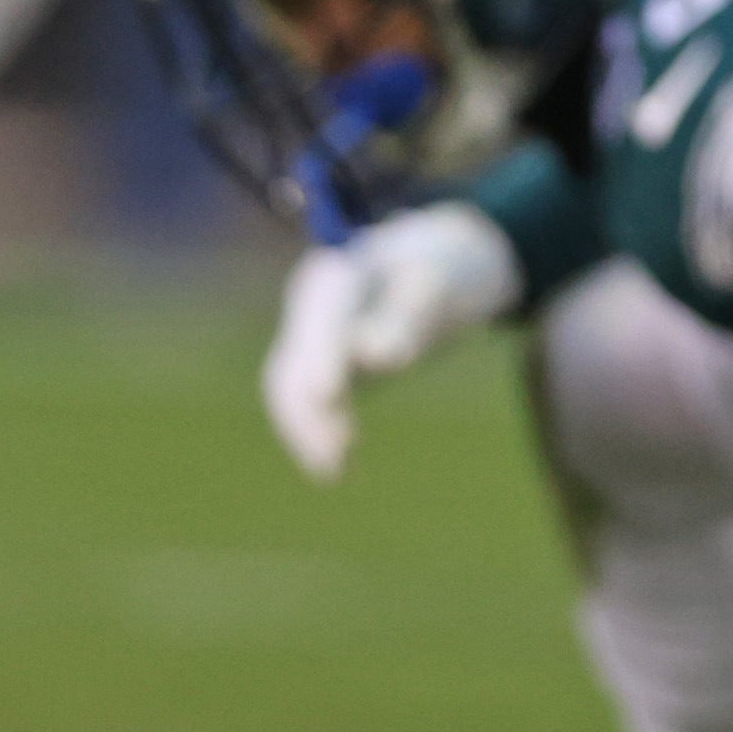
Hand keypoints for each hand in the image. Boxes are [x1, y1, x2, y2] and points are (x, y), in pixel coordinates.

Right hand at [262, 201, 524, 480]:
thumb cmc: (442, 268)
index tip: (328, 395)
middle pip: (296, 353)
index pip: (325, 313)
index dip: (322, 354)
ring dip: (307, 430)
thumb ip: (410, 316)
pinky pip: (305, 402)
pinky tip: (337, 471)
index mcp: (341, 270)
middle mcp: (312, 303)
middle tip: (337, 452)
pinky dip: (316, 434)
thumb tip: (380, 359)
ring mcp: (309, 333)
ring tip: (335, 470)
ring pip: (290, 386)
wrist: (436, 260)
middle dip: (310, 406)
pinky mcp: (317, 363)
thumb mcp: (441, 283)